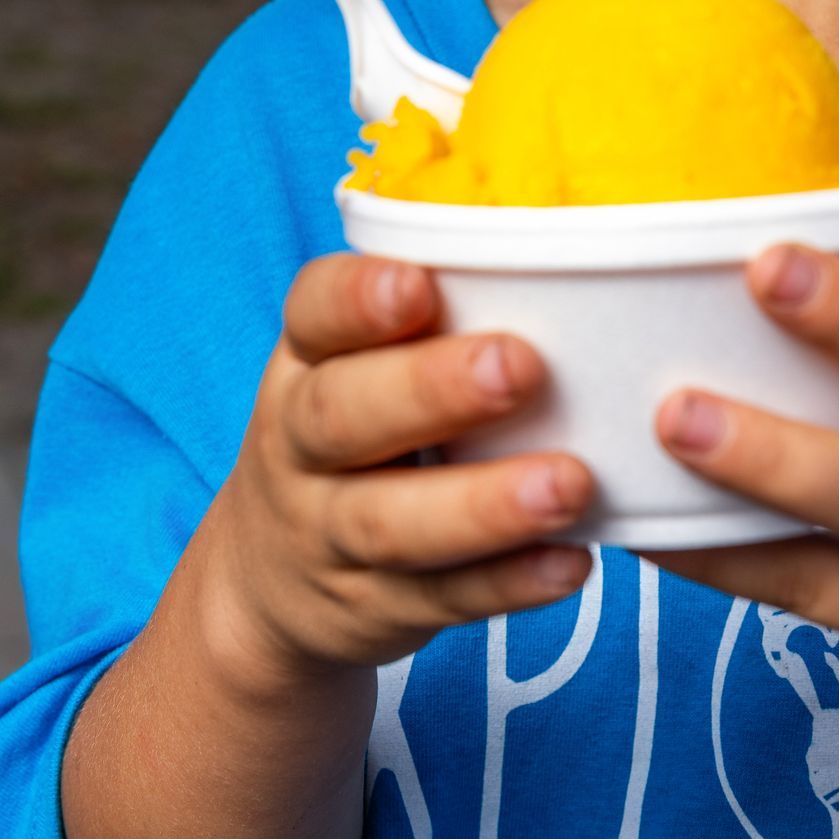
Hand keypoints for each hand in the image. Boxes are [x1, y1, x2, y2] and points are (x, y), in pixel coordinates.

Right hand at [202, 252, 593, 686]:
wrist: (268, 584)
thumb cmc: (358, 434)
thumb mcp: (355, 365)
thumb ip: (438, 311)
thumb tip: (561, 231)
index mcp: (306, 362)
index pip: (314, 314)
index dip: (358, 300)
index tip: (418, 284)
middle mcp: (301, 444)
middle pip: (342, 415)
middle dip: (431, 389)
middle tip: (520, 366)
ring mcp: (329, 534)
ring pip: (391, 520)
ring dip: (484, 503)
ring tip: (570, 483)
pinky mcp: (375, 607)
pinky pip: (441, 599)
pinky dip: (507, 585)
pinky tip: (570, 562)